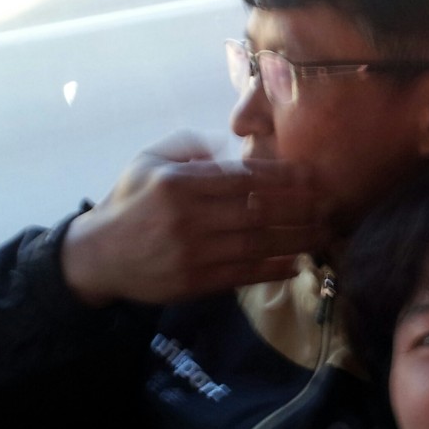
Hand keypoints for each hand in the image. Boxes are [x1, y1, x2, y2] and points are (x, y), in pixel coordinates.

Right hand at [60, 130, 327, 305]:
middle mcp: (188, 217)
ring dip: (295, 239)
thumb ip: (190, 147)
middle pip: (257, 211)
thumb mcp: (149, 161)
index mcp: (179, 183)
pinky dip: (272, 269)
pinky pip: (243, 274)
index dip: (282, 177)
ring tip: (323, 234)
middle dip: (299, 208)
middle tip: (330, 204)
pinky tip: (296, 264)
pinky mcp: (194, 282)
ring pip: (256, 244)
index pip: (242, 177)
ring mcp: (192, 252)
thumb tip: (229, 146)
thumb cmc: (131, 202)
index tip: (312, 175)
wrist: (99, 256)